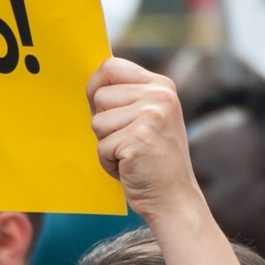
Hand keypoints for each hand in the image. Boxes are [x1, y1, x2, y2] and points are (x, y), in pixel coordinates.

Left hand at [87, 57, 201, 221]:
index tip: (101, 107)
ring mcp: (150, 116)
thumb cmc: (153, 160)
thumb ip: (126, 98)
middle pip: (99, 95)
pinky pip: (101, 146)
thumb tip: (90, 84)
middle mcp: (159, 96)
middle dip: (104, 123)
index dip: (96, 86)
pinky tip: (130, 167)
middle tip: (128, 140)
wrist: (175, 198)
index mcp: (161, 86)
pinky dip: (108, 162)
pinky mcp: (138, 139)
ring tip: (131, 154)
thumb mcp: (148, 118)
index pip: (111, 66)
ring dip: (107, 144)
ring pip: (97, 122)